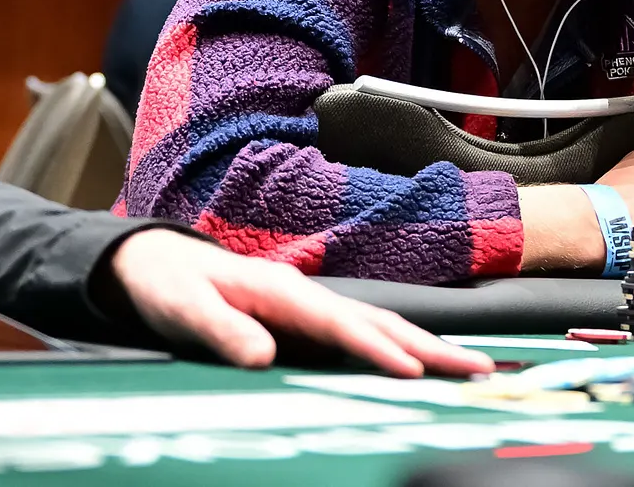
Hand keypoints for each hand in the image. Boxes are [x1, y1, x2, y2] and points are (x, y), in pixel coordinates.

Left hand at [110, 231, 492, 377]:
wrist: (154, 262)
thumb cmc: (168, 285)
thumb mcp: (183, 308)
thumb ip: (222, 331)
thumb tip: (263, 356)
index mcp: (281, 290)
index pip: (340, 324)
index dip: (377, 349)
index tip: (414, 372)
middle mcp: (305, 294)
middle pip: (379, 322)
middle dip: (431, 346)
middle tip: (478, 369)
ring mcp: (310, 305)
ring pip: (379, 326)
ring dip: (425, 346)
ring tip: (468, 367)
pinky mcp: (306, 319)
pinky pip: (362, 334)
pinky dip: (399, 347)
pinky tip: (418, 362)